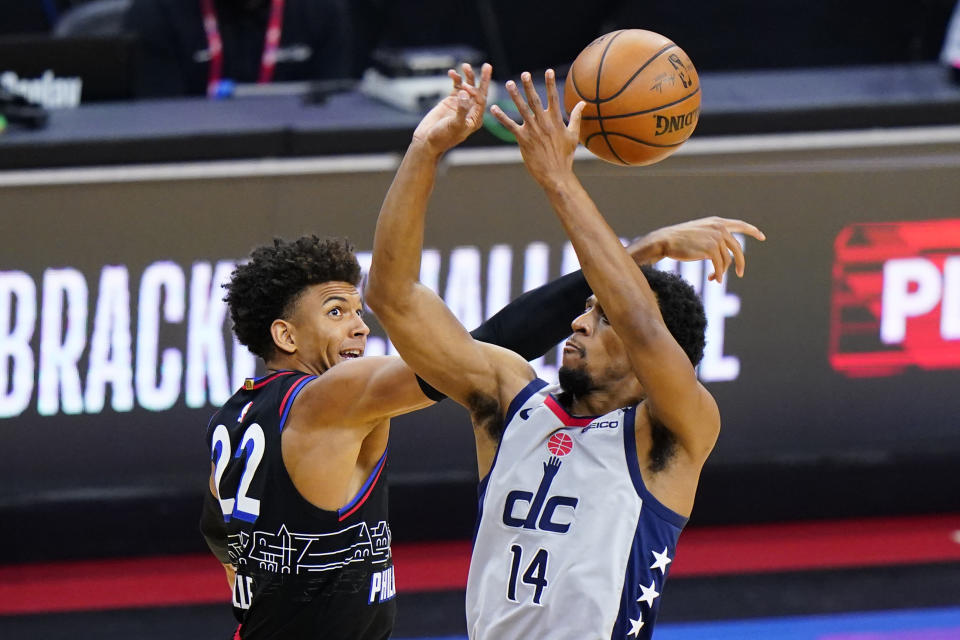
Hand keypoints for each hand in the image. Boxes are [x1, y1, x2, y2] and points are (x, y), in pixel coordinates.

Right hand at [412, 63, 491, 154]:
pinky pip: (456, 87)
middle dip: (483, 79)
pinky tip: (452, 73)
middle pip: (479, 92)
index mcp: (475, 119)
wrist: (427, 140)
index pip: (481, 101)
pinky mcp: (451, 101)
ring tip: (465, 66)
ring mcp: (461, 105)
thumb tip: (465, 93)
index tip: (466, 86)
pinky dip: (455, 80)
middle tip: (488, 66)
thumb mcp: (454, 125)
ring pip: (467, 87)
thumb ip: (461, 109)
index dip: (475, 91)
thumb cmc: (443, 137)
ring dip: (468, 77)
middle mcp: (470, 110)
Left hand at [490, 69, 585, 187]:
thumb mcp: (574, 135)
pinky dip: (501, 117)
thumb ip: (576, 117)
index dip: (551, 84)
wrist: (556, 174)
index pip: (554, 98)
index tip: (549, 71)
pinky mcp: (523, 140)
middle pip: (535, 100)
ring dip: (515, 96)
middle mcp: (544, 123)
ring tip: (509, 83)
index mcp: (556, 121)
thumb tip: (583, 103)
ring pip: (522, 110)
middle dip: (529, 86)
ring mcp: (532, 131)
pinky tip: (494, 109)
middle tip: (524, 74)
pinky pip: (510, 126)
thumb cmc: (565, 156)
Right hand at [629, 217, 765, 282]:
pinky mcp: (711, 249)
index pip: (740, 225)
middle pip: (737, 248)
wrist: (665, 241)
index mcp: (717, 222)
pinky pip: (719, 266)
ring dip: (721, 271)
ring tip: (714, 278)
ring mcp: (716, 238)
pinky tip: (713, 279)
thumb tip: (724, 256)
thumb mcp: (699, 234)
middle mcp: (719, 228)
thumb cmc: (678, 240)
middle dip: (740, 262)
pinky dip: (717, 274)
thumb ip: (713, 238)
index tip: (762, 236)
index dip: (752, 231)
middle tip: (740, 274)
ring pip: (727, 260)